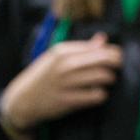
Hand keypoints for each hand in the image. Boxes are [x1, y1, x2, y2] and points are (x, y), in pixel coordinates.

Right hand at [0, 32, 121, 133]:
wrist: (23, 99)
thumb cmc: (43, 75)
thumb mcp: (57, 56)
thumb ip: (81, 48)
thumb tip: (103, 39)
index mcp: (63, 51)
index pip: (101, 48)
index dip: (114, 53)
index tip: (116, 58)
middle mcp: (65, 65)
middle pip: (105, 60)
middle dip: (116, 64)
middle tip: (116, 69)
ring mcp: (66, 83)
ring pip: (103, 77)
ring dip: (109, 80)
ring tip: (106, 81)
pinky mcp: (68, 101)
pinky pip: (96, 96)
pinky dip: (101, 95)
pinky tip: (97, 94)